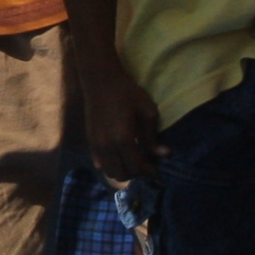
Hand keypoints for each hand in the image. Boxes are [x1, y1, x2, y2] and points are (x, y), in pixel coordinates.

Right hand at [82, 61, 163, 184]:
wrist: (100, 80)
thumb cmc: (127, 92)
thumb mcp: (147, 111)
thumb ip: (153, 137)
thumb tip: (164, 155)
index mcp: (123, 138)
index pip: (136, 166)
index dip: (149, 171)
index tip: (158, 171)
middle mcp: (107, 146)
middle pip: (122, 174)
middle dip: (136, 173)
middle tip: (146, 165)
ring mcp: (96, 145)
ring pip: (109, 172)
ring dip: (123, 171)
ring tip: (133, 161)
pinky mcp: (90, 142)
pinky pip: (100, 164)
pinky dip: (112, 166)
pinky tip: (120, 156)